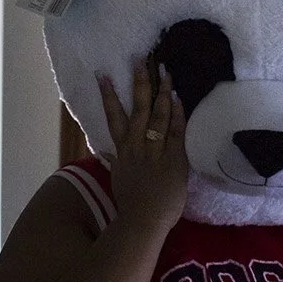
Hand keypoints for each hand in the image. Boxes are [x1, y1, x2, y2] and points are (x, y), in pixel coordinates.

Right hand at [99, 59, 188, 235]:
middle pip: (138, 108)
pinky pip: (176, 132)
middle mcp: (136, 146)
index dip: (108, 95)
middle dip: (140, 82)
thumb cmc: (130, 206)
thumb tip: (107, 152)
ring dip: (162, 91)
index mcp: (122, 151)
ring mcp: (155, 151)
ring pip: (158, 115)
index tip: (104, 75)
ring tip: (165, 70)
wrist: (142, 222)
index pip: (114, 118)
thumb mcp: (118, 179)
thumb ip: (114, 161)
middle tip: (142, 59)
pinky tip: (178, 98)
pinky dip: (177, 114)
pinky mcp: (173, 159)